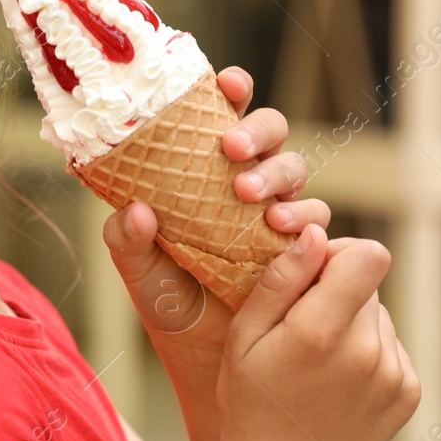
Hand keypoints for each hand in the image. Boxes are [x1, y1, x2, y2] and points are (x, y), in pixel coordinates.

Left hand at [102, 65, 329, 374]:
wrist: (205, 358)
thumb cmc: (168, 300)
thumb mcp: (138, 270)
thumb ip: (125, 239)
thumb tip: (133, 210)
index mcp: (204, 169)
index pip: (222, 114)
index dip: (232, 89)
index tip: (227, 82)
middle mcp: (246, 181)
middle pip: (270, 132)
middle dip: (256, 130)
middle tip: (230, 148)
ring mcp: (278, 210)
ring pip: (295, 169)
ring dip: (278, 173)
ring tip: (251, 196)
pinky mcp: (303, 245)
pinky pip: (315, 219)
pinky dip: (303, 217)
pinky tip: (280, 229)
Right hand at [215, 225, 419, 440]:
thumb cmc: (251, 404)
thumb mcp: (244, 338)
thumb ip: (280, 281)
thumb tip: (315, 234)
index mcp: (320, 332)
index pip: (369, 255)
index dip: (341, 253)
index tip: (312, 273)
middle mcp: (367, 352)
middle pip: (369, 284)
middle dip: (338, 292)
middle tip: (301, 330)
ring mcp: (393, 375)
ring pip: (378, 316)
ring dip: (352, 325)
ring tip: (317, 364)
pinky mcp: (408, 392)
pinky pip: (390, 347)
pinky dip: (367, 354)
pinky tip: (336, 383)